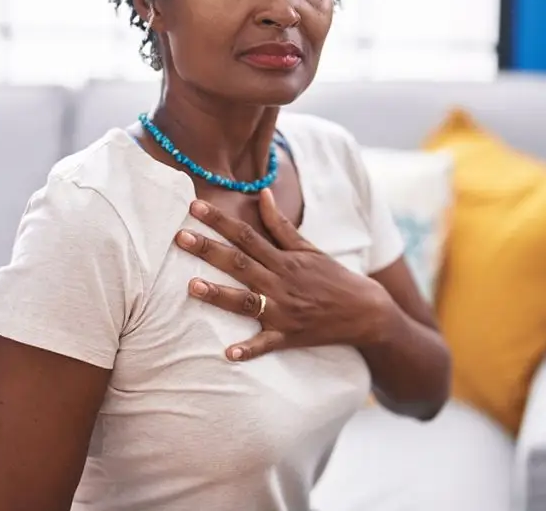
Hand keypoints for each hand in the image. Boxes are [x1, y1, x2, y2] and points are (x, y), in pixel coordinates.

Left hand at [174, 189, 394, 360]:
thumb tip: (263, 193)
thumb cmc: (332, 276)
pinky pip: (266, 345)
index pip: (246, 234)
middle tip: (179, 237)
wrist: (365, 311)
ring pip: (246, 302)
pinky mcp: (289, 336)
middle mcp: (280, 282)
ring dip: (219, 295)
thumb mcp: (308, 247)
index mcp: (284, 259)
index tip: (195, 207)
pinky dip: (249, 350)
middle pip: (239, 263)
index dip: (220, 220)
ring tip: (192, 286)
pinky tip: (229, 353)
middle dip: (208, 250)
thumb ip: (280, 223)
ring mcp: (283, 311)